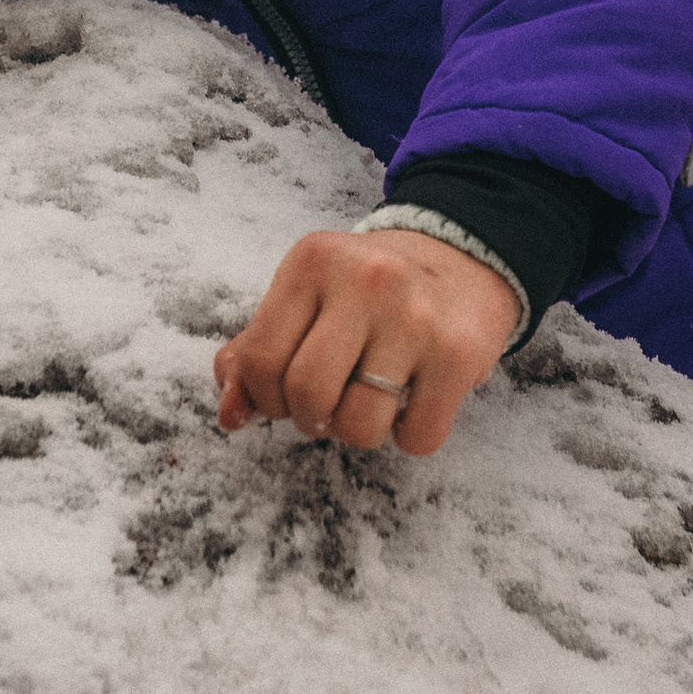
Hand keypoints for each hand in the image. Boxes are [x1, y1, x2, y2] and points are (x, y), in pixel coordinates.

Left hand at [213, 228, 520, 460]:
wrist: (461, 255)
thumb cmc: (366, 290)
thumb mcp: (303, 298)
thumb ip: (253, 354)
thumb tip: (231, 416)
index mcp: (312, 262)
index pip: (260, 360)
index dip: (265, 397)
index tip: (287, 394)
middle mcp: (365, 280)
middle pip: (308, 394)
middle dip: (311, 418)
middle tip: (329, 404)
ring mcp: (416, 316)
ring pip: (360, 425)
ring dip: (359, 432)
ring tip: (372, 401)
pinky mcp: (459, 352)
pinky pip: (417, 438)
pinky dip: (409, 436)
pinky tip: (415, 400)